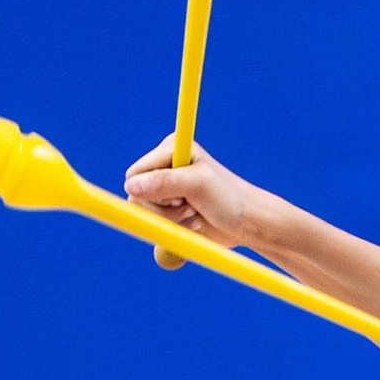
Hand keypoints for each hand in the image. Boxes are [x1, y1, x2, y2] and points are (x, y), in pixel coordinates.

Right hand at [122, 138, 264, 247]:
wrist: (249, 224)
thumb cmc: (230, 199)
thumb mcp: (198, 186)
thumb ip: (165, 183)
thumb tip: (130, 186)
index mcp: (169, 149)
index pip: (134, 175)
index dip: (152, 192)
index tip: (180, 195)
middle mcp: (165, 167)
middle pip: (135, 197)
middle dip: (162, 209)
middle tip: (189, 205)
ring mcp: (166, 191)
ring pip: (144, 215)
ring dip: (170, 221)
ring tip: (194, 212)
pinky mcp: (170, 211)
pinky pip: (155, 227)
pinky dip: (174, 230)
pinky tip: (194, 222)